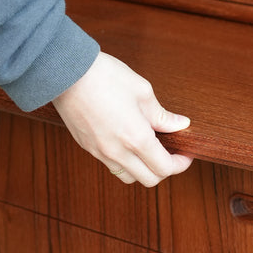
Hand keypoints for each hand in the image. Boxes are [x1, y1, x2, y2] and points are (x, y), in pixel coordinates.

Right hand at [52, 52, 192, 186]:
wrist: (66, 73)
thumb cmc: (105, 77)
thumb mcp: (142, 92)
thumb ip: (162, 115)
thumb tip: (180, 125)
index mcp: (136, 138)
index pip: (164, 168)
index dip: (180, 164)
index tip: (185, 154)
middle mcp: (117, 152)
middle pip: (149, 179)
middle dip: (164, 170)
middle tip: (171, 154)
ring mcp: (100, 152)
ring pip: (128, 176)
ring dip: (143, 169)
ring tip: (148, 150)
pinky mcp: (87, 147)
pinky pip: (111, 165)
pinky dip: (125, 162)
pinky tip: (128, 143)